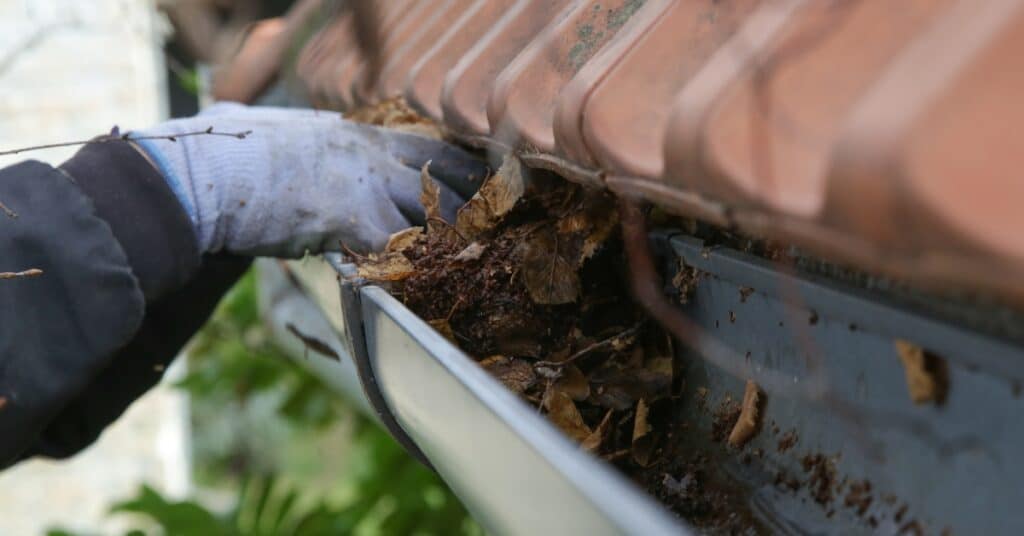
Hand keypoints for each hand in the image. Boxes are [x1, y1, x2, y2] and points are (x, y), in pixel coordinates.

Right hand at [133, 103, 486, 256]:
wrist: (207, 171)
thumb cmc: (226, 149)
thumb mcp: (267, 126)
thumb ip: (283, 131)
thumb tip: (240, 111)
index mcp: (357, 133)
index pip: (427, 148)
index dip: (458, 170)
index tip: (478, 186)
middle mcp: (373, 154)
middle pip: (445, 180)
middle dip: (469, 209)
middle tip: (488, 233)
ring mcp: (368, 184)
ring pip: (432, 217)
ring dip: (447, 245)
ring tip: (466, 267)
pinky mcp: (355, 219)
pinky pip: (400, 251)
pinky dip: (410, 271)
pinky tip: (420, 287)